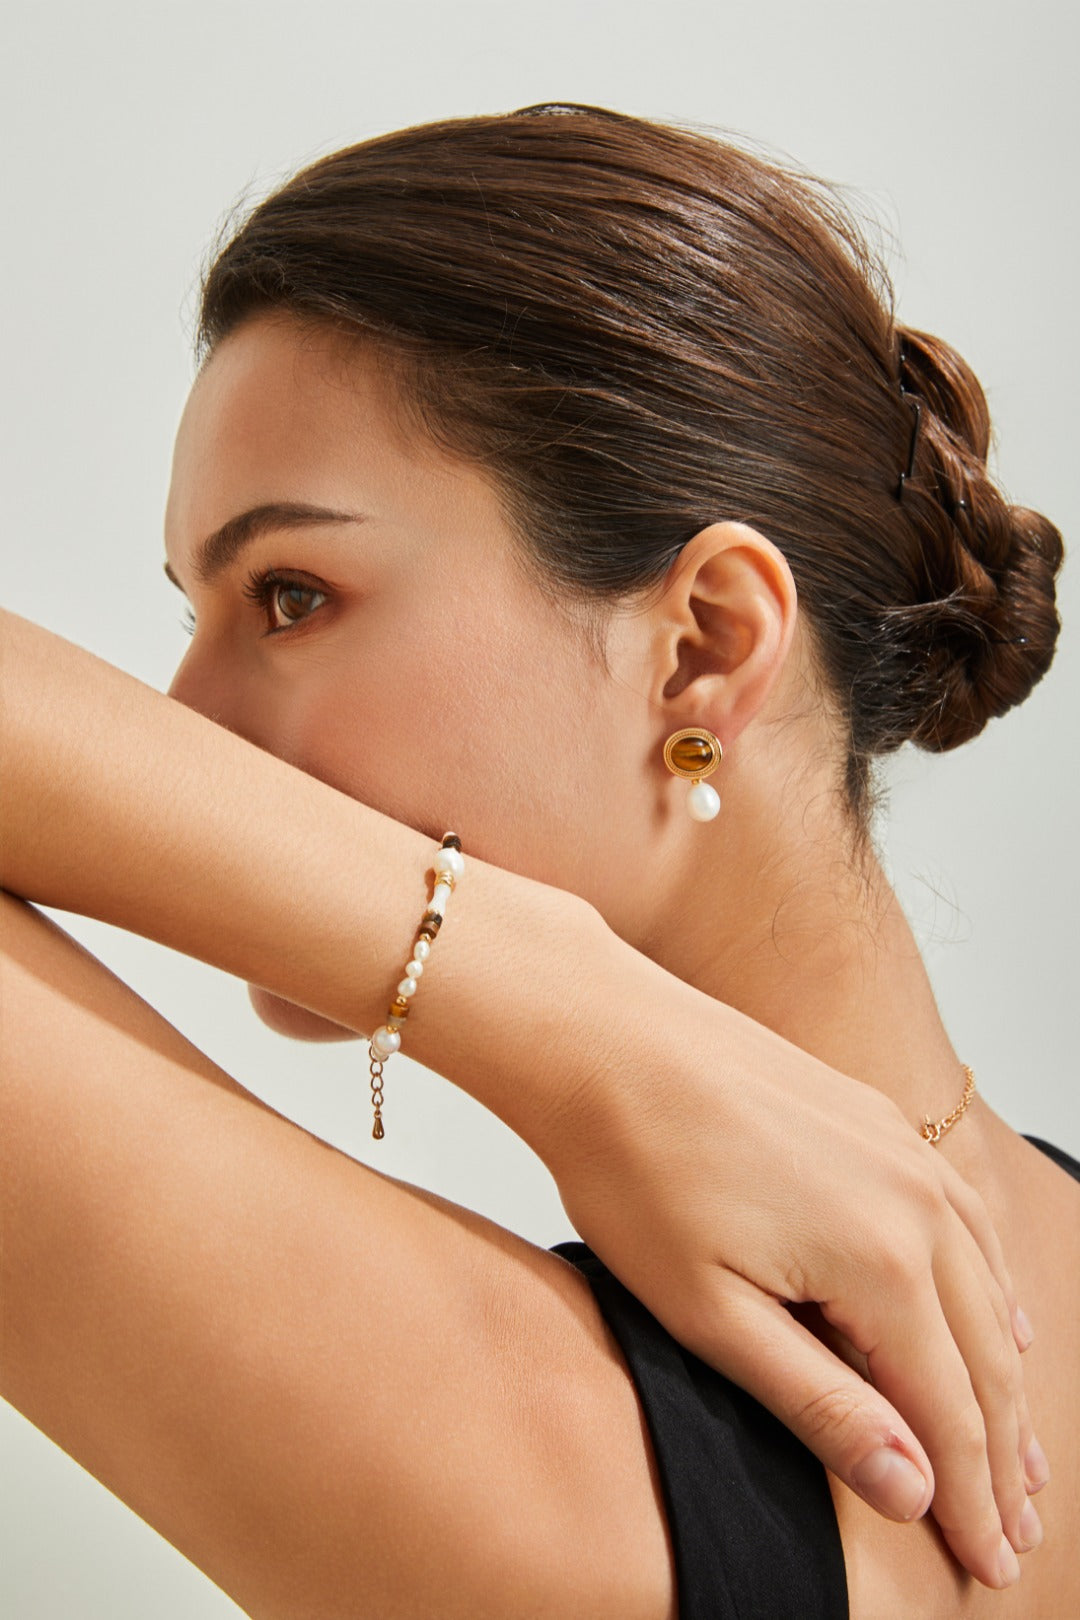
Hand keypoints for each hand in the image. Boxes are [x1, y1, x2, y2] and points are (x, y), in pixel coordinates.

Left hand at [547, 931, 1041, 1591]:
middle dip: (1003, 1452)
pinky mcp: (878, 1119)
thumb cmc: (637, 1166)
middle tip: (1016, 1531)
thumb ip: (818, 1402)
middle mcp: (915, 1200)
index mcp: (881, 1258)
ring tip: (1017, 1449)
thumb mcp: (712, 1312)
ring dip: (1004, 1374)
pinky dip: (987, 1286)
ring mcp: (903, 1150)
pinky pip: (964, 1218)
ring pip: (987, 1285)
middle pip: (985, 1354)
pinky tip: (992, 1315)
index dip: (972, 1497)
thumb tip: (910, 1485)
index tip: (989, 1559)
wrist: (606, 1039)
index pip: (950, 1409)